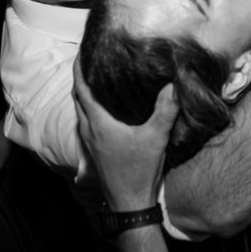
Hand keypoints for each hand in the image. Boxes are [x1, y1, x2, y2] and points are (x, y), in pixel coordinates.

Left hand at [73, 56, 178, 210]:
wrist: (129, 202)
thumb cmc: (139, 170)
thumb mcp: (156, 138)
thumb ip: (165, 110)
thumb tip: (173, 83)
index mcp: (98, 122)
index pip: (81, 87)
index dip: (80, 66)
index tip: (84, 49)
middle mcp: (88, 128)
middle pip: (77, 95)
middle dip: (82, 75)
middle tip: (95, 58)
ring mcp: (89, 140)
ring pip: (80, 109)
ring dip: (85, 92)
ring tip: (100, 77)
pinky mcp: (94, 149)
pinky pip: (86, 120)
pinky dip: (90, 106)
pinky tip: (107, 106)